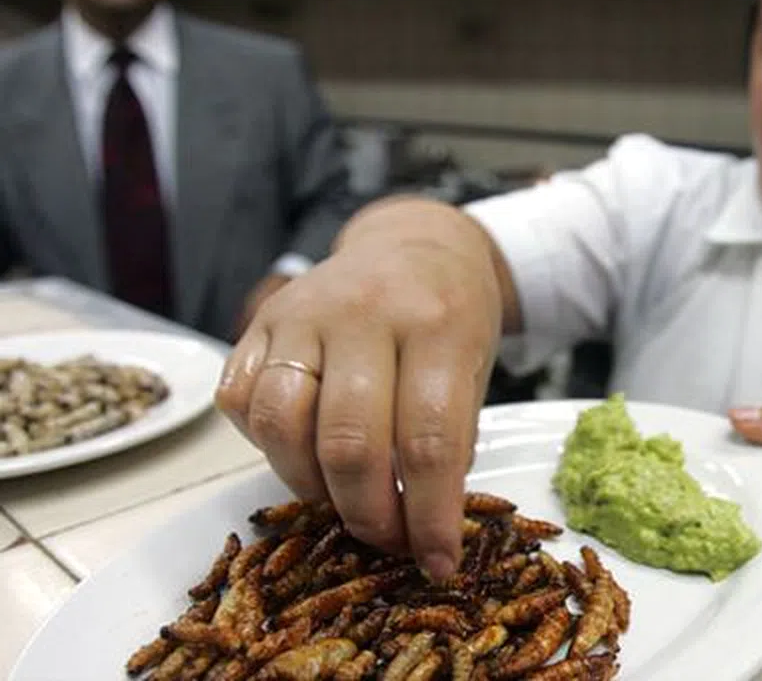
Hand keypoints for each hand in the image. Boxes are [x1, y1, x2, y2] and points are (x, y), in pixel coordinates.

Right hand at [215, 204, 503, 579]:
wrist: (417, 244)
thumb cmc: (451, 318)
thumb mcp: (475, 367)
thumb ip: (449, 436)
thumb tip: (422, 525)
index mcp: (437, 327)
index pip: (430, 441)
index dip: (430, 516)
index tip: (436, 562)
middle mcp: (367, 314)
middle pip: (350, 441)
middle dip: (367, 513)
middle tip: (384, 538)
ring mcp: (306, 313)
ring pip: (282, 423)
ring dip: (308, 485)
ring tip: (338, 500)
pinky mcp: (262, 319)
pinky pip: (241, 398)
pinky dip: (263, 443)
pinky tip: (300, 451)